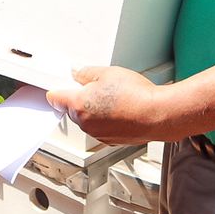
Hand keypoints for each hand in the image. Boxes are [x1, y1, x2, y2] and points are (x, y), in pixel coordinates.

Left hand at [46, 66, 172, 145]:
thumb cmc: (136, 95)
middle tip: (98, 86)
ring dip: (95, 110)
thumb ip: (86, 73)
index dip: (55, 90)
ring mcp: (98, 134)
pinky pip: (102, 127)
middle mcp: (85, 123)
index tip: (56, 87)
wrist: (159, 115)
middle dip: (81, 98)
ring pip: (88, 119)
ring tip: (115, 97)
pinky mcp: (111, 140)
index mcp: (79, 105)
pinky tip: (122, 109)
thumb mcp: (107, 73)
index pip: (56, 99)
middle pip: (73, 109)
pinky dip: (107, 120)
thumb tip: (77, 72)